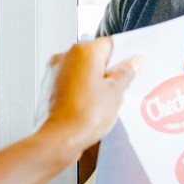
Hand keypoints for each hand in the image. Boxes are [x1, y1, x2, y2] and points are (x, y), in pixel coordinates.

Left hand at [39, 38, 140, 163]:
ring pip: (82, 70)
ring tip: (103, 101)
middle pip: (94, 57)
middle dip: (108, 71)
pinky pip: (70, 82)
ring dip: (93, 81)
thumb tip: (134, 61)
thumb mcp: (115, 92)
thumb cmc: (84, 116)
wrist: (60, 139)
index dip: (123, 56)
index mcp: (83, 52)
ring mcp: (54, 72)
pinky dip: (80, 90)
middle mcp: (65, 57)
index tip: (131, 67)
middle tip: (119, 88)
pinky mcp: (49, 87)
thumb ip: (126, 72)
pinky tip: (89, 106)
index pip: (109, 44)